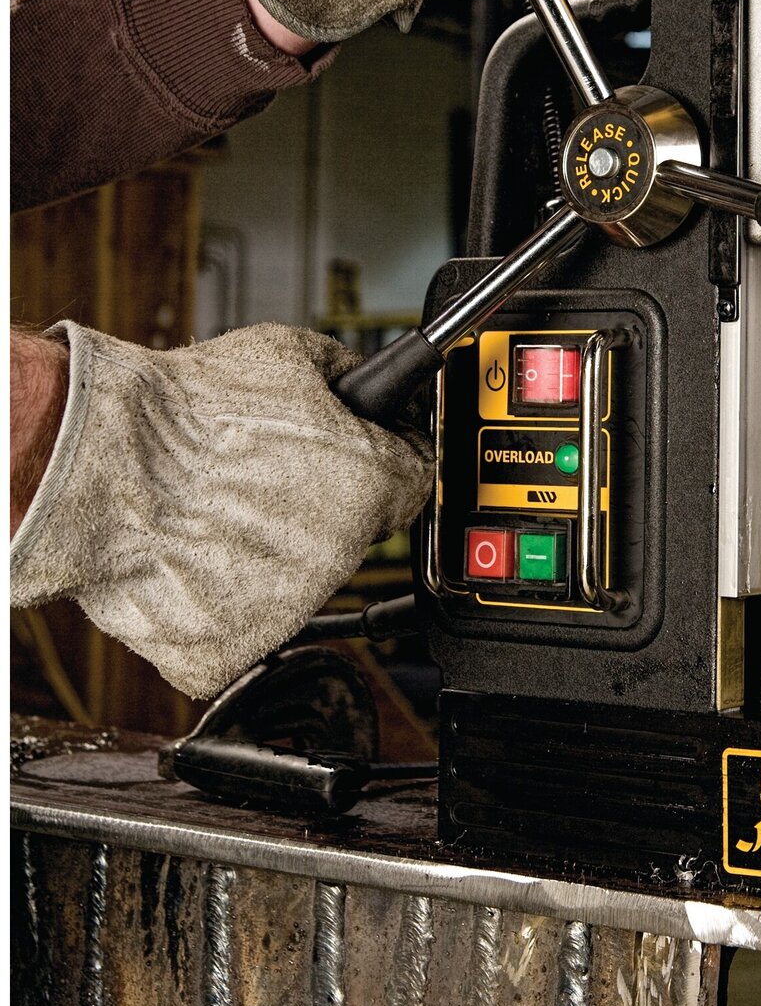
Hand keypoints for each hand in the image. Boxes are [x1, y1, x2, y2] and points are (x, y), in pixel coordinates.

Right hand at [9, 322, 433, 698]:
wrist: (101, 464)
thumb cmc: (185, 412)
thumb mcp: (290, 352)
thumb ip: (347, 374)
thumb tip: (367, 382)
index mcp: (370, 483)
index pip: (414, 479)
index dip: (387, 455)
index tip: (368, 449)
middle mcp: (338, 555)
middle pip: (354, 532)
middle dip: (323, 503)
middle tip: (265, 474)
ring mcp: (286, 610)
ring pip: (297, 580)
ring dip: (272, 552)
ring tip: (218, 509)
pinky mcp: (229, 652)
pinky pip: (240, 629)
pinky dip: (220, 600)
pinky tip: (193, 557)